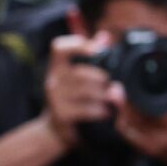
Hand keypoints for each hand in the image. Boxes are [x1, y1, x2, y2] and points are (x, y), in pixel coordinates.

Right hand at [41, 31, 112, 146]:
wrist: (56, 129)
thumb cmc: (72, 97)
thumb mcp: (78, 75)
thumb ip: (91, 54)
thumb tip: (105, 36)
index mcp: (57, 66)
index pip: (59, 48)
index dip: (77, 45)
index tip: (97, 50)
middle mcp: (52, 80)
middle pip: (82, 72)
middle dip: (102, 79)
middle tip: (113, 85)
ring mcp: (55, 99)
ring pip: (87, 91)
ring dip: (105, 95)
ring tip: (114, 97)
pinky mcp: (61, 115)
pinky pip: (87, 109)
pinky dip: (102, 110)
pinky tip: (107, 111)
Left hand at [109, 87, 166, 165]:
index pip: (148, 113)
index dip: (132, 100)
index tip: (127, 86)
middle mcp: (162, 138)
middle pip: (132, 120)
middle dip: (121, 103)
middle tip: (116, 89)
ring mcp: (152, 146)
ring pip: (127, 128)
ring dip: (120, 112)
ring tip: (118, 97)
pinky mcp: (147, 150)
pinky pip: (129, 135)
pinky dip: (123, 122)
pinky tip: (122, 111)